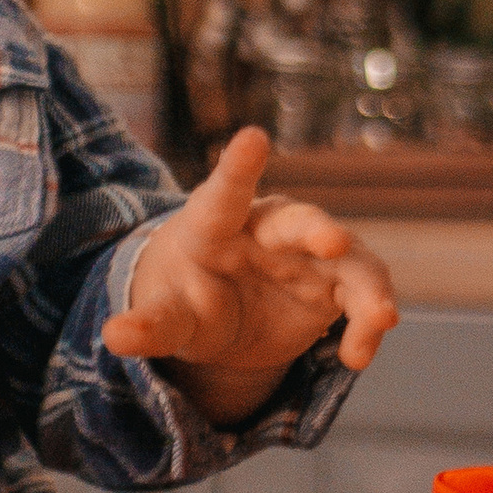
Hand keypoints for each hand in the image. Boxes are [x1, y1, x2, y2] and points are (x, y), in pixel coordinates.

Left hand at [102, 126, 396, 426]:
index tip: (253, 137)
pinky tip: (359, 355)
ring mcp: (309, 254)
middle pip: (297, 221)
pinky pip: (363, 295)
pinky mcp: (336, 284)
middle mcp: (269, 229)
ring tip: (379, 319)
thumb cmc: (184, 297)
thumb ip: (148, 325)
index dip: (238, 167)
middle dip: (316, 230)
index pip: (224, 194)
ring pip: (349, 261)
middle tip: (330, 242)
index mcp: (213, 224)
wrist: (219, 314)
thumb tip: (113, 337)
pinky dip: (369, 322)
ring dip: (367, 288)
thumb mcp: (165, 314)